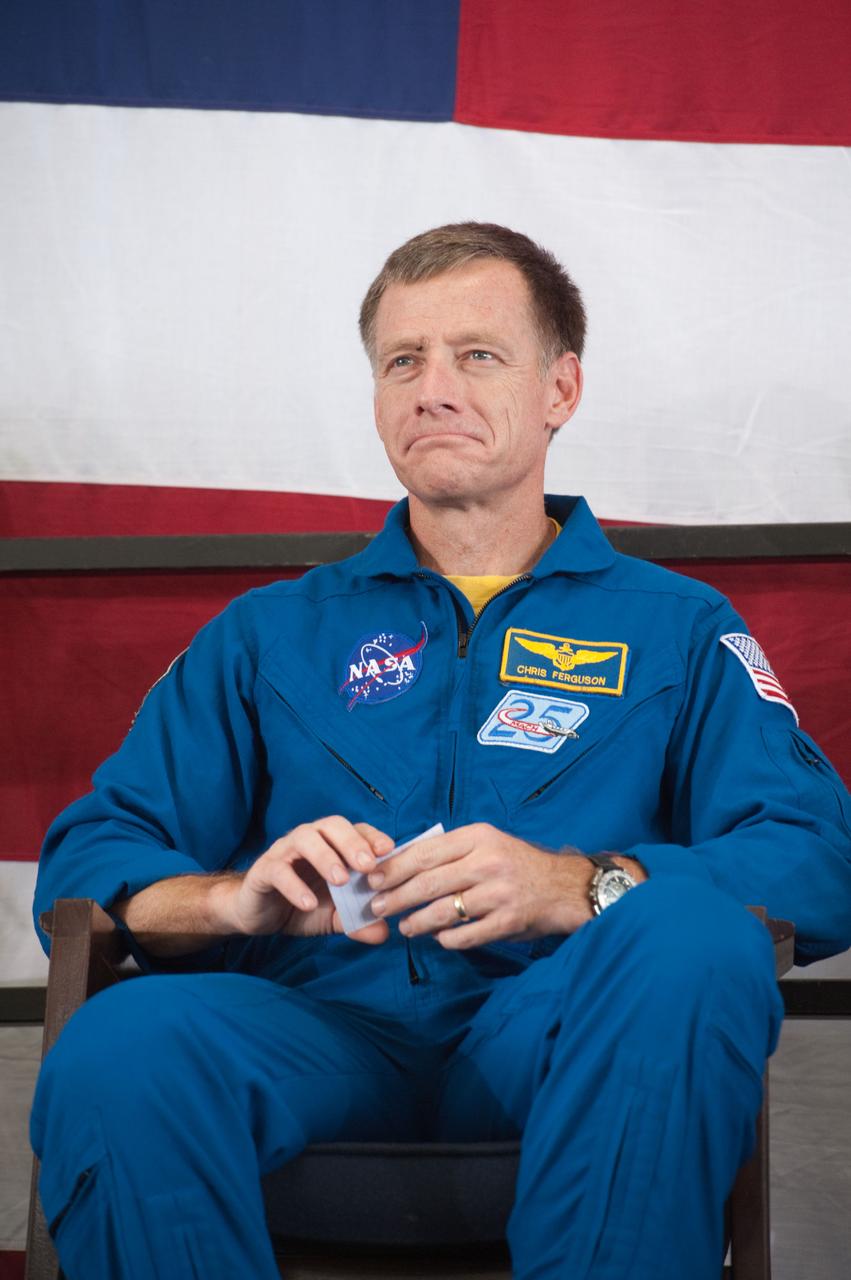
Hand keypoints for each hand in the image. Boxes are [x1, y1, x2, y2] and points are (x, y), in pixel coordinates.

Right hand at [213, 817, 393, 944]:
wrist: (259, 914)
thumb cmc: (303, 904)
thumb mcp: (334, 916)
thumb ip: (357, 921)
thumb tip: (383, 933)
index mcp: (331, 844)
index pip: (355, 829)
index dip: (372, 837)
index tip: (389, 851)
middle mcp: (309, 840)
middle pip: (331, 825)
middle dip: (352, 843)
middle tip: (368, 866)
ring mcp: (284, 851)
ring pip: (304, 839)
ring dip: (325, 857)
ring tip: (340, 881)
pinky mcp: (264, 870)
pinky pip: (278, 870)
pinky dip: (295, 885)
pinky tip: (308, 903)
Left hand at [367, 822, 598, 948]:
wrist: (564, 887)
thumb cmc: (517, 864)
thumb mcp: (487, 843)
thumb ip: (451, 851)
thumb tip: (402, 865)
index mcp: (478, 837)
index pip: (425, 852)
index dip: (395, 867)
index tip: (373, 879)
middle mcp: (487, 862)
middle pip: (429, 882)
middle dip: (397, 897)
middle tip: (378, 908)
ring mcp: (498, 893)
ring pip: (444, 911)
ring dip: (417, 922)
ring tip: (405, 927)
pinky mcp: (508, 921)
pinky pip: (466, 935)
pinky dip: (447, 939)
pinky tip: (438, 938)